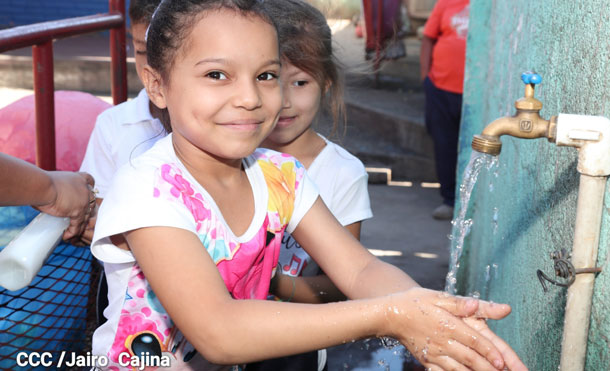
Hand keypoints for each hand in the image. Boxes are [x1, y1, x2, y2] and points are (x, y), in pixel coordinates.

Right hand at [37, 171, 95, 238]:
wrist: (41, 186)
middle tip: (78, 219)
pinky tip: (66, 236)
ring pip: (85, 216)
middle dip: (86, 211)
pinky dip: (72, 232)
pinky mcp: (78, 211)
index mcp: (78, 178)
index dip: (89, 189)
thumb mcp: (53, 181)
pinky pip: (77, 225)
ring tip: (71, 232)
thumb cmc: (41, 182)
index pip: (90, 182)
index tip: (86, 194)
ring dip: (79, 225)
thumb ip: (57, 188)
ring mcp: (83, 201)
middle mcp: (84, 189)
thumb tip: (50, 196)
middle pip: (91, 202)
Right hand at [384, 288, 516, 369]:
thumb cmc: (415, 302)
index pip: (473, 340)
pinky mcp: (426, 360)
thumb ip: (460, 303)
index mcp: (447, 324)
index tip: (502, 362)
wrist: (389, 315)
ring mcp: (433, 353)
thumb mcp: (437, 296)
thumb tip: (477, 304)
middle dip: (488, 369)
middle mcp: (442, 341)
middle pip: (470, 359)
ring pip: (459, 369)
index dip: (489, 352)